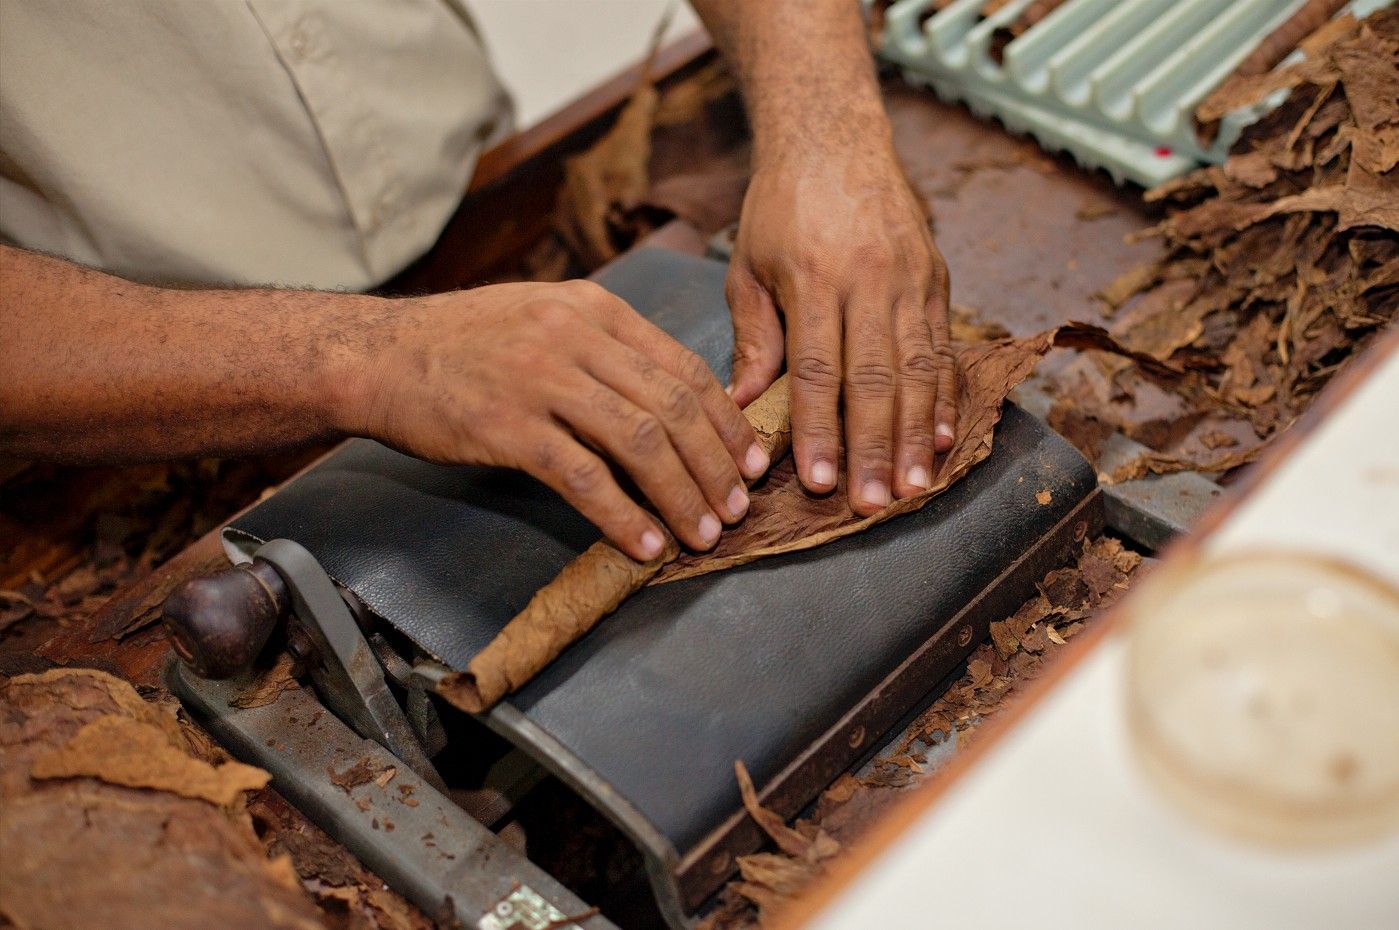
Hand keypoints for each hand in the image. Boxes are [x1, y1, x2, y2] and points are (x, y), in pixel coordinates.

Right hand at [345, 280, 767, 559]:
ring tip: (704, 534)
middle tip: (738, 509)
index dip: (727, 422)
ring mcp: (540, 379)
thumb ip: (606, 350)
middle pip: (674, 407)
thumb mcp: (545, 318)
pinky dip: (624, 517)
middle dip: (716, 466)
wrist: (379, 354)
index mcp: (595, 308)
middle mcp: (575, 336)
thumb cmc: (465, 344)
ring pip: (640, 443)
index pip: (685, 367)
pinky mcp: (507, 427)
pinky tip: (645, 545)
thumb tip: (673, 404)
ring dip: (683, 496)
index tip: (751, 462)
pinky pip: (584, 478)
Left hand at [724, 146, 955, 516]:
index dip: (819, 431)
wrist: (834, 135)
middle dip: (873, 447)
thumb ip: (754, 337)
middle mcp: (869, 279)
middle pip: (875, 379)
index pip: (817, 370)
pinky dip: (944, 396)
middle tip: (872, 504)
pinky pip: (943, 346)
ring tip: (912, 487)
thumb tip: (744, 406)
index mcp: (814, 278)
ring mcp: (910, 279)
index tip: (820, 482)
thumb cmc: (779, 206)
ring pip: (918, 369)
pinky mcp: (936, 278)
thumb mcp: (747, 265)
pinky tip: (940, 438)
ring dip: (915, 434)